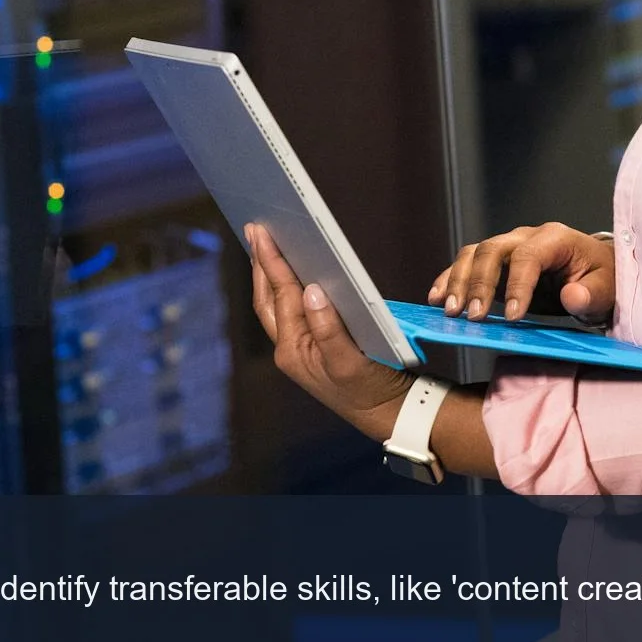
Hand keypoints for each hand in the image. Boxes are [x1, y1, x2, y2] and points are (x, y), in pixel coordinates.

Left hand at [246, 223, 410, 440]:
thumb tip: (311, 290)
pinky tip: (290, 274)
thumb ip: (328, 327)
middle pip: (266, 298)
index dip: (271, 261)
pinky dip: (286, 289)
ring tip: (264, 245)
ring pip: (275, 305)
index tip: (262, 233)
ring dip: (268, 275)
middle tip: (254, 229)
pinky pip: (291, 312)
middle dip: (260, 263)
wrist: (386, 412)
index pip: (280, 295)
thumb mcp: (350, 362)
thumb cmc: (371, 390)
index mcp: (294, 350)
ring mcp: (299, 348)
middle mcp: (290, 348)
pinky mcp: (311, 347)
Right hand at [428, 223, 615, 323]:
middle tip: (472, 316)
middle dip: (479, 283)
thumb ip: (592, 294)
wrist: (596, 274)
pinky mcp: (495, 265)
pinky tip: (436, 298)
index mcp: (555, 239)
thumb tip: (572, 296)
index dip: (518, 285)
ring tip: (449, 311)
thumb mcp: (607, 290)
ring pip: (473, 254)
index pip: (529, 256)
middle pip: (492, 250)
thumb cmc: (602, 280)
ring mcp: (507, 248)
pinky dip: (449, 279)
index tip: (513, 317)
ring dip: (457, 281)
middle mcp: (525, 237)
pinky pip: (467, 264)